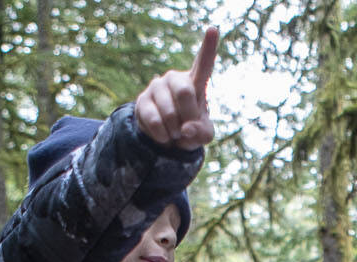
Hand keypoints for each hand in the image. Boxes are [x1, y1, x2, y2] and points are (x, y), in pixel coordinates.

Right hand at [135, 26, 218, 149]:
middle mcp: (175, 78)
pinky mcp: (142, 100)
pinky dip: (163, 136)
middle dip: (188, 116)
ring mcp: (157, 87)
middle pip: (184, 92)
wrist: (167, 137)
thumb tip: (185, 129)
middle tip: (187, 128)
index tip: (213, 29)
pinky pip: (154, 121)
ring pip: (169, 112)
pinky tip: (164, 135)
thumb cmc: (191, 129)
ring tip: (175, 131)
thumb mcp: (204, 134)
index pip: (204, 63)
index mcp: (196, 81)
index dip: (209, 46)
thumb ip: (202, 133)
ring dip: (175, 131)